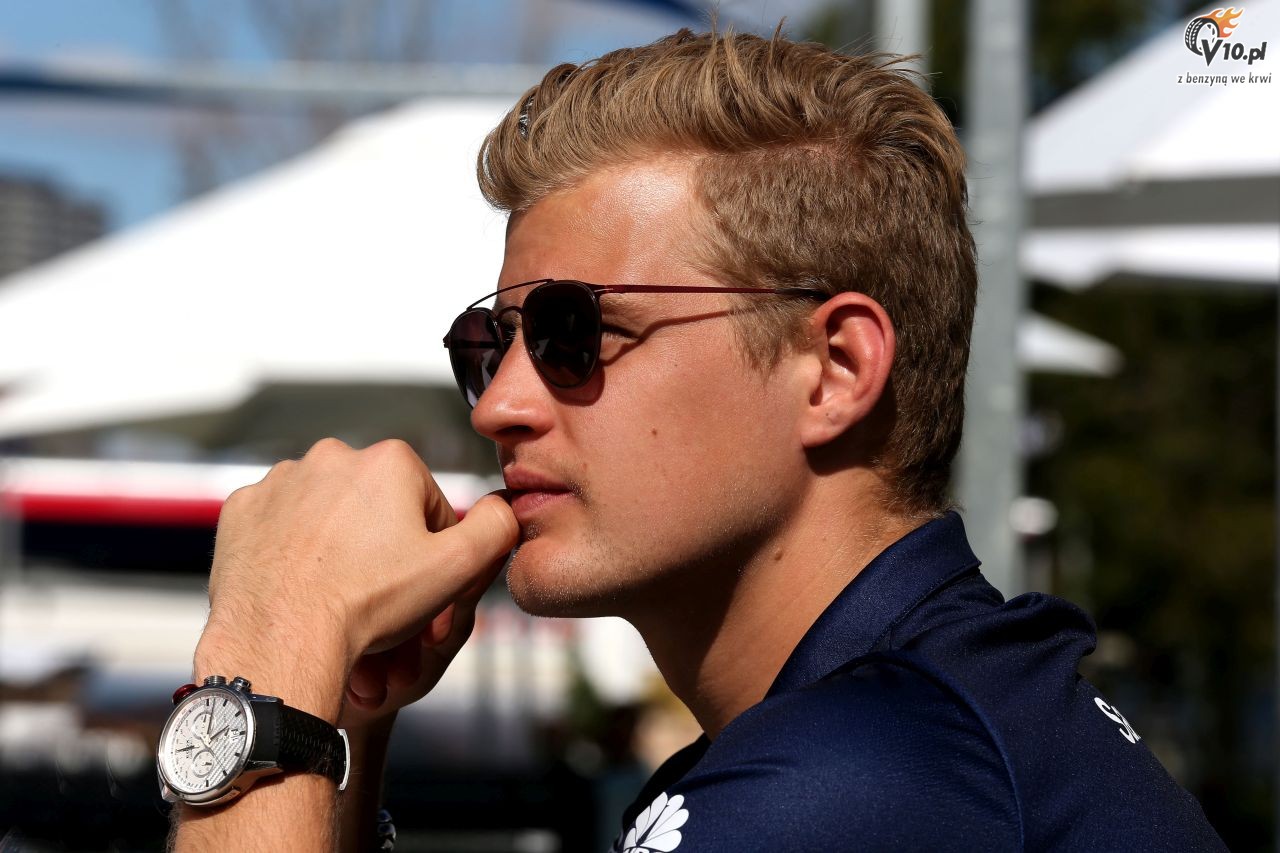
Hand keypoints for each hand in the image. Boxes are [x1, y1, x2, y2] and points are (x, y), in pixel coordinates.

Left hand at [195, 438, 518, 721]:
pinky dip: (290, 547)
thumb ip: (497, 527)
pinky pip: (278, 522)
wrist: (282, 639)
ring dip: (337, 542)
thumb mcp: (458, 568)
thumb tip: (503, 506)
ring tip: (338, 589)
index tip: (417, 581)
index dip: (430, 548)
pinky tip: (299, 581)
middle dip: (381, 542)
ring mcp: (281, 481)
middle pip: (376, 503)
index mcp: (389, 461)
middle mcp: (332, 456)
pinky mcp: (243, 508)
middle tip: (378, 591)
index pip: (427, 502)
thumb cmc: (368, 603)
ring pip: (326, 510)